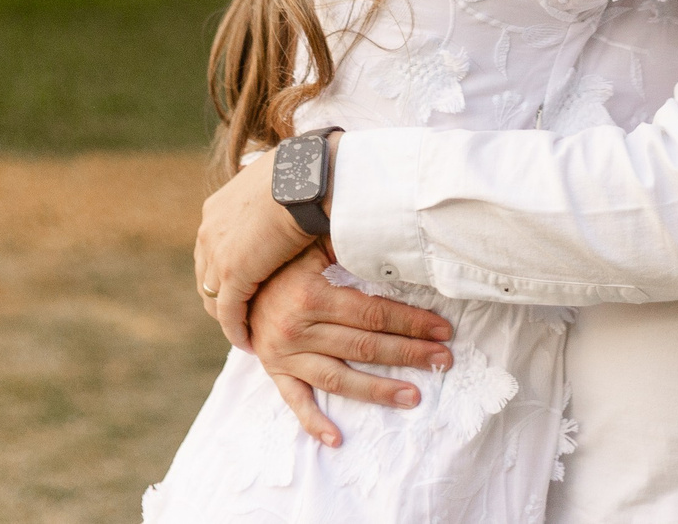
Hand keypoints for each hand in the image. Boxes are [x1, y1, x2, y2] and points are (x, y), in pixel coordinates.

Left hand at [193, 149, 316, 350]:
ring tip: (246, 333)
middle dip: (222, 297)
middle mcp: (209, 231)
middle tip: (241, 316)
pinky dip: (236, 330)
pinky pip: (229, 313)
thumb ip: (273, 201)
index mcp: (217, 209)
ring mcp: (217, 254)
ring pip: (214, 298)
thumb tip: (294, 202)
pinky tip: (249, 343)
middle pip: (207, 276)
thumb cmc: (305, 176)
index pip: (213, 249)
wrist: (306, 178)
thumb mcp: (279, 187)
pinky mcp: (232, 274)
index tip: (243, 285)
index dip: (227, 271)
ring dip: (229, 318)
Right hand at [249, 248, 456, 448]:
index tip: (441, 329)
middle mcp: (298, 328)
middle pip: (364, 346)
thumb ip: (347, 243)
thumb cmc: (283, 258)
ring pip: (339, 378)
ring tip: (414, 397)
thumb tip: (390, 237)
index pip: (372, 313)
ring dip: (378, 390)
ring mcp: (285, 354)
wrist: (234, 279)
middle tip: (444, 360)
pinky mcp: (275, 371)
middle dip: (409, 353)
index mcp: (312, 295)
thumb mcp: (312, 243)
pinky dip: (314, 423)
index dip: (410, 321)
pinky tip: (337, 439)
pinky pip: (295, 401)